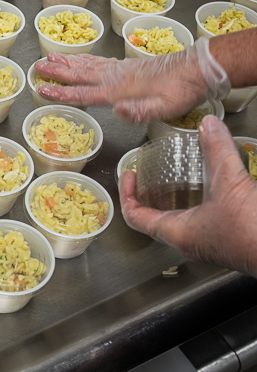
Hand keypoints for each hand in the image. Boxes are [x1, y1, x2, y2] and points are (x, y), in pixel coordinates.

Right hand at [34, 37, 229, 122]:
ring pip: (87, 65)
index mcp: (119, 90)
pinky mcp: (127, 66)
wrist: (198, 69)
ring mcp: (121, 70)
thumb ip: (140, 110)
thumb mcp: (164, 108)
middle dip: (56, 72)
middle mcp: (115, 77)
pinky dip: (84, 59)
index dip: (61, 92)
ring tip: (50, 56)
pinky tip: (80, 59)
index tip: (41, 88)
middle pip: (80, 74)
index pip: (84, 93)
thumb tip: (117, 110)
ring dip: (67, 62)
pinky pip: (99, 62)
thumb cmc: (181, 91)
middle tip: (36, 66)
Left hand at [120, 116, 256, 276]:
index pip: (136, 217)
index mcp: (177, 233)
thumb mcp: (230, 182)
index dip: (127, 194)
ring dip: (171, 201)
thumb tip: (208, 126)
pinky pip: (199, 223)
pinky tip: (207, 191)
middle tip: (147, 176)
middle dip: (148, 196)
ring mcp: (207, 245)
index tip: (128, 176)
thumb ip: (217, 151)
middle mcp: (188, 243)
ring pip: (178, 222)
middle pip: (153, 220)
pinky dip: (195, 205)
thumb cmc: (253, 232)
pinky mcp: (224, 241)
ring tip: (172, 179)